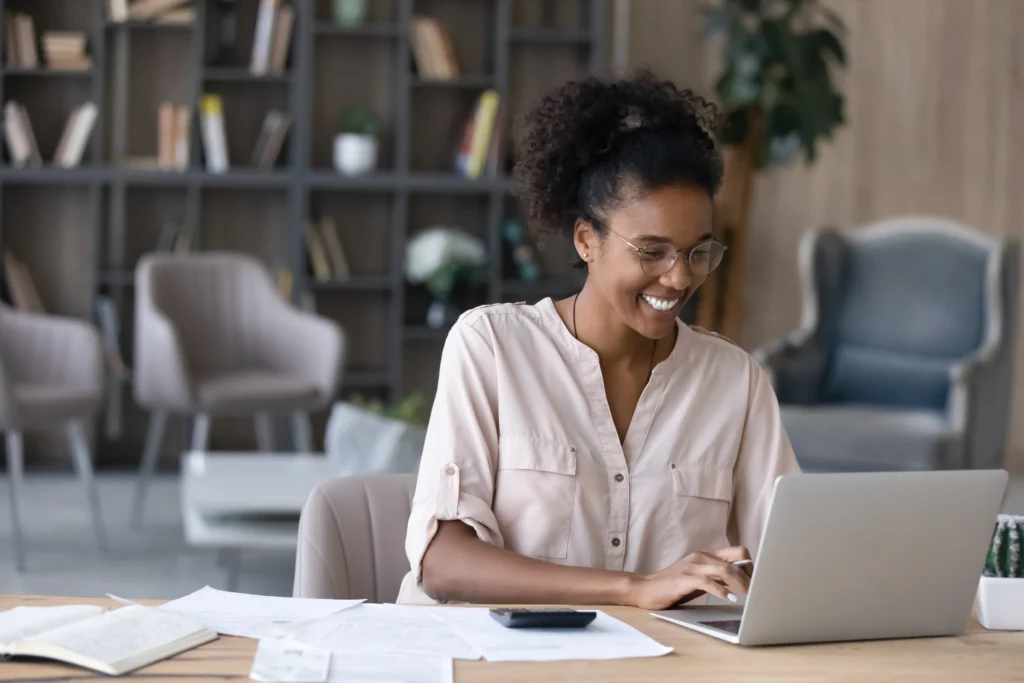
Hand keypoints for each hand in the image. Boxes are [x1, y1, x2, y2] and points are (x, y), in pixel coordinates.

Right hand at [626, 547, 751, 610]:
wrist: (646, 589)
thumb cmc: (674, 586)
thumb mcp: (700, 578)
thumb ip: (718, 576)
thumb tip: (743, 580)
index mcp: (706, 554)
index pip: (739, 551)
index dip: (751, 566)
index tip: (757, 582)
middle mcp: (701, 557)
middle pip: (735, 560)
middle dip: (750, 577)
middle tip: (757, 592)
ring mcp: (692, 566)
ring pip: (724, 570)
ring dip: (740, 584)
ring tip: (749, 596)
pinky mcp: (684, 579)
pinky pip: (707, 582)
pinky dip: (721, 590)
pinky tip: (729, 598)